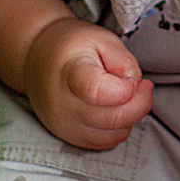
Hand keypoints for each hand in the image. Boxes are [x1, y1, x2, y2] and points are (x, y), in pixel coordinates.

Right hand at [21, 18, 152, 150]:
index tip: (133, 79)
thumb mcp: (101, 38)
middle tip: (141, 86)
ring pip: (114, 135)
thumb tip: (136, 86)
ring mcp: (65, 125)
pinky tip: (114, 109)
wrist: (38, 61)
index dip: (125, 89)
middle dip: (139, 103)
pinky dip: (118, 128)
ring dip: (130, 117)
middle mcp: (64, 104)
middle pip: (114, 118)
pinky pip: (106, 142)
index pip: (98, 92)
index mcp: (70, 73)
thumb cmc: (71, 47)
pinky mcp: (69, 137)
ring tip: (124, 96)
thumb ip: (124, 61)